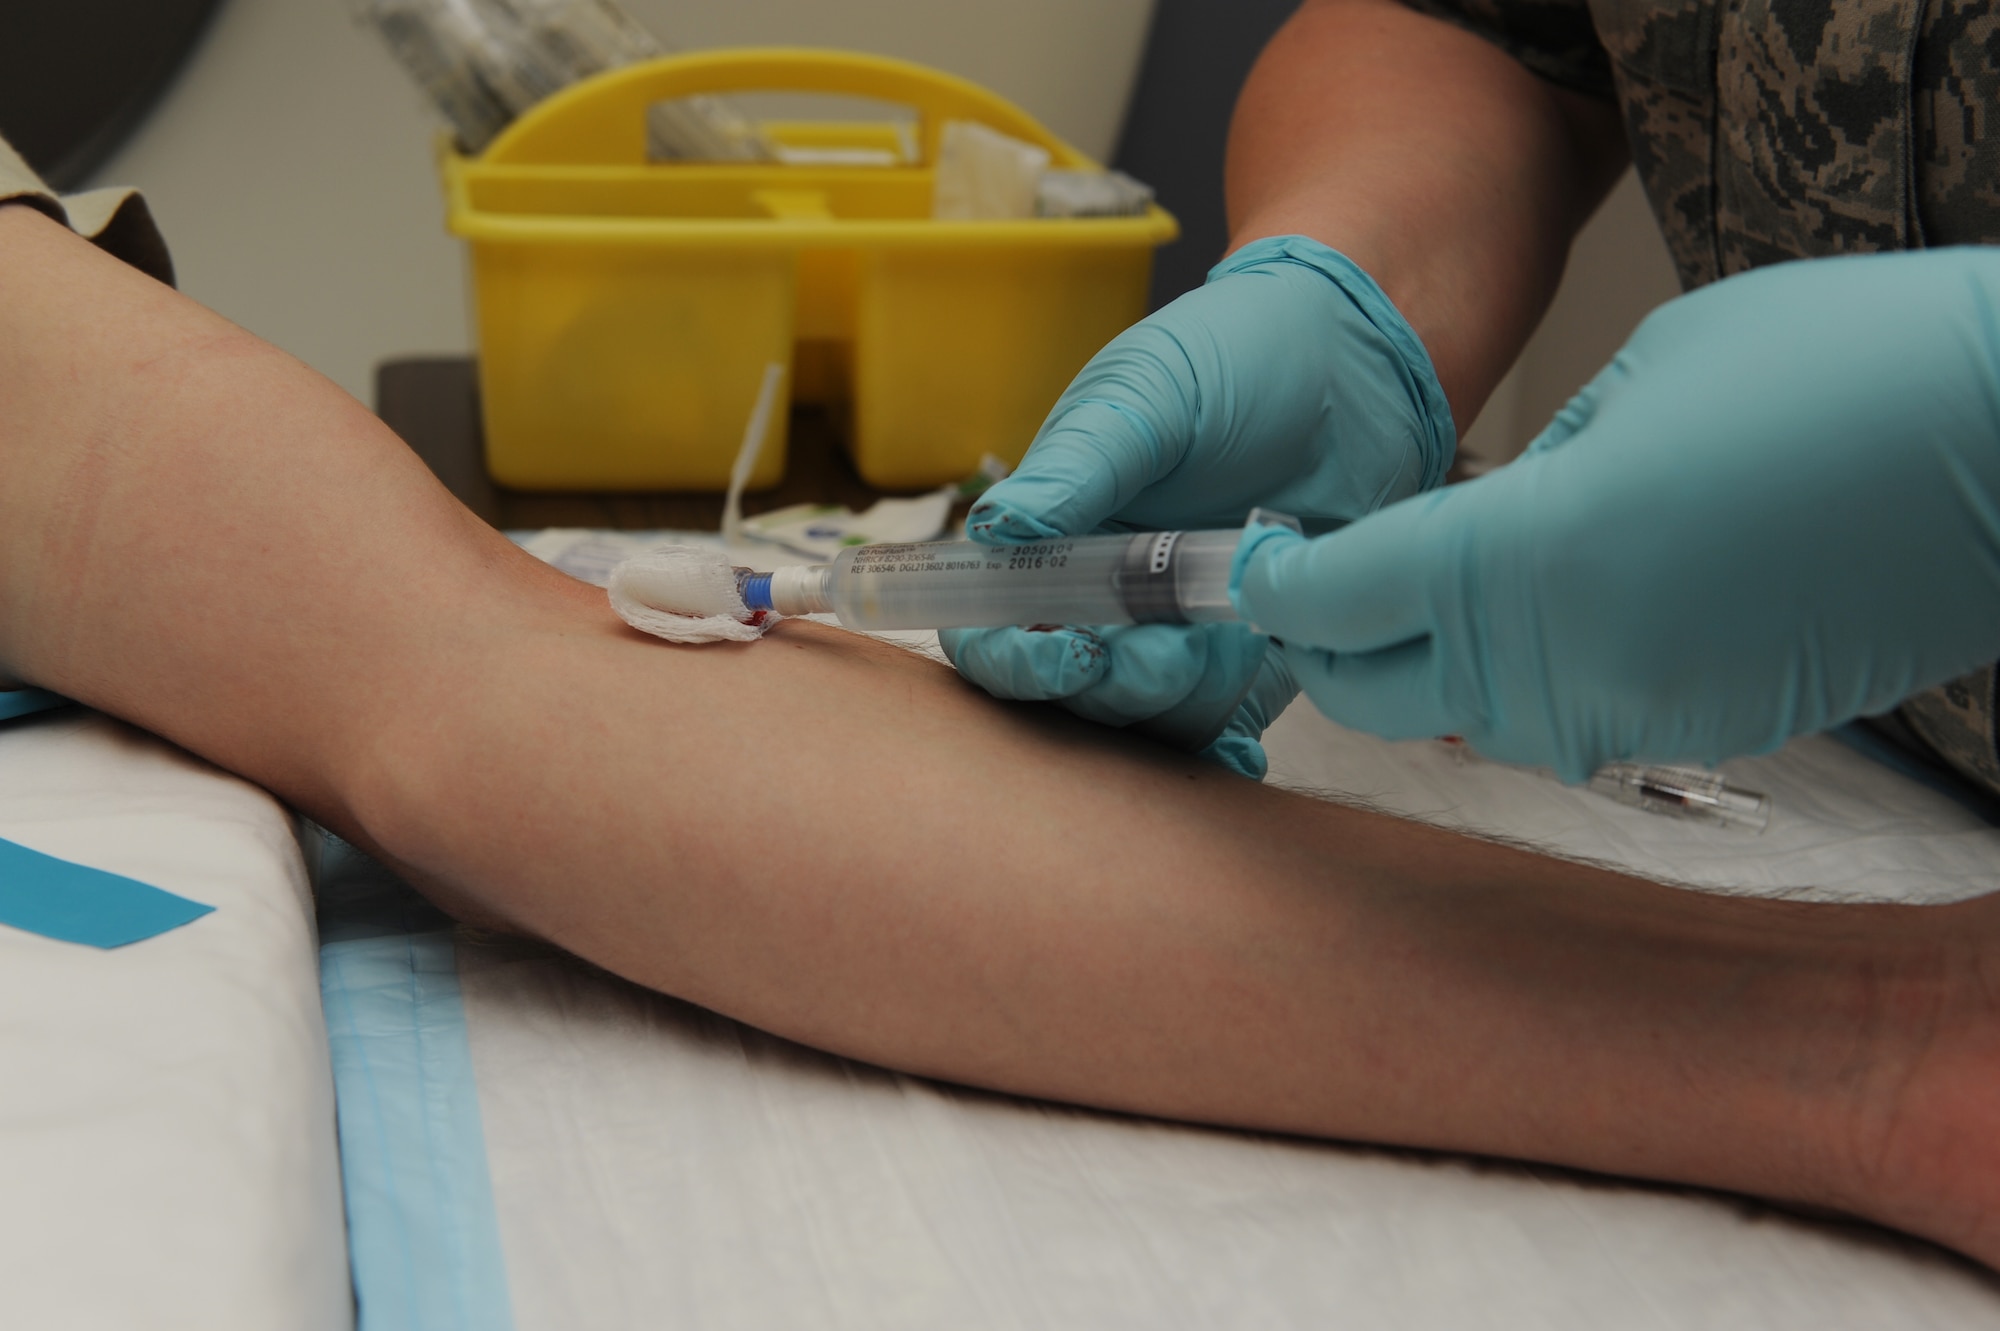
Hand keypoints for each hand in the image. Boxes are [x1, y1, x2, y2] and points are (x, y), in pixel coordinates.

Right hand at [946, 235, 1453, 773]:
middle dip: (1113, 687)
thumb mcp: (1146, 396)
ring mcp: (1181, 636)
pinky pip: (1222, 729)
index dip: (1013, 658)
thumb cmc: (1235, 355)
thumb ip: (1076, 468)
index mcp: (1057, 541)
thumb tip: (994, 529)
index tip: (1070, 651)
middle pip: (1070, 691)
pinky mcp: (1254, 661)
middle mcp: (1108, 601)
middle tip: (1171, 649)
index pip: (994, 627)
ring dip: (1176, 704)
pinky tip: (1242, 748)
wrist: (1359, 358)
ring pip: (1145, 721)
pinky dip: (1222, 751)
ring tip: (1232, 642)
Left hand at [1233, 249, 1999, 780]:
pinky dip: (1531, 684)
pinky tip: (1552, 621)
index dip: (1276, 585)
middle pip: (1374, 694)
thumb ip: (1526, 475)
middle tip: (1317, 592)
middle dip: (1327, 648)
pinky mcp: (1698, 735)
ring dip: (1426, 672)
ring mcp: (1634, 716)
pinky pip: (1567, 724)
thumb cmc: (1834, 372)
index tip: (1250, 566)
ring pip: (1467, 722)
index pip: (1335, 600)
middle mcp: (1561, 663)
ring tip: (1423, 599)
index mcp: (1518, 558)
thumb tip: (1483, 528)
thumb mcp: (1635, 379)